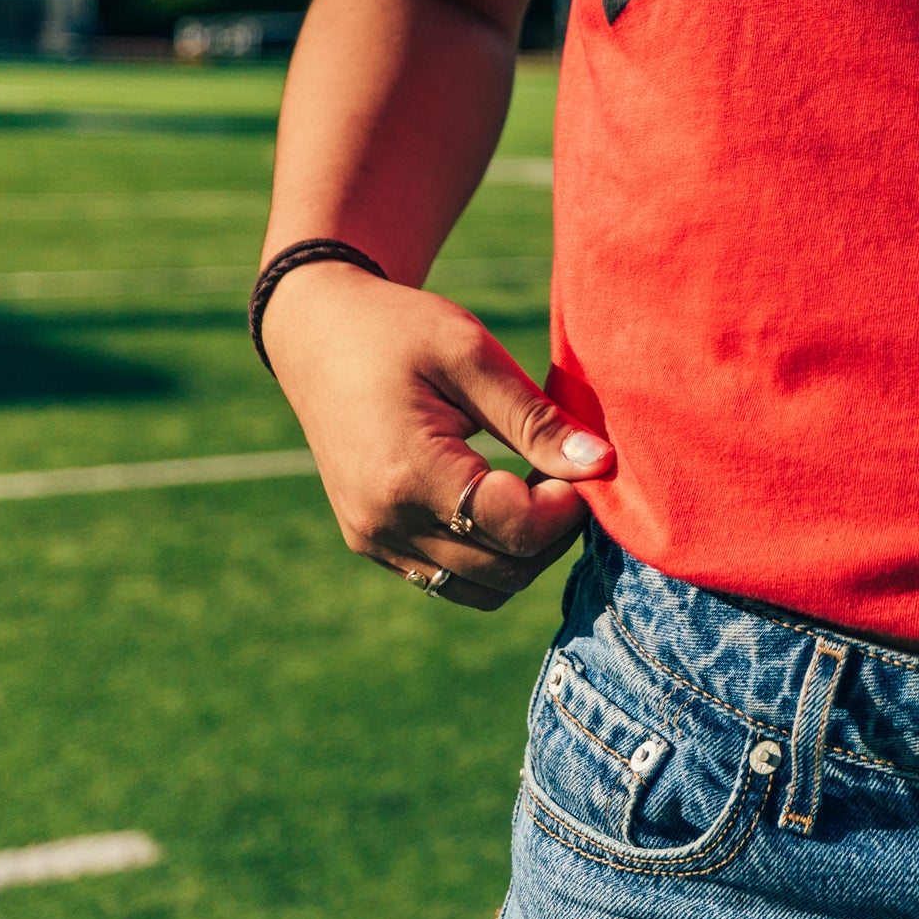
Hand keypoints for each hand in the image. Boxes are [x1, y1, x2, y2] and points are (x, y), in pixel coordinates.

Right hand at [263, 260, 612, 611]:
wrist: (318, 334)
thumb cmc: (398, 330)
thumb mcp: (471, 353)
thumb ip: (535, 418)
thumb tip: (600, 464)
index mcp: (410, 475)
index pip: (518, 531)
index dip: (568, 506)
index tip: (584, 461)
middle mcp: (386, 523)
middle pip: (507, 571)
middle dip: (554, 531)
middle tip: (568, 471)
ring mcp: (375, 540)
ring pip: (482, 589)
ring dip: (524, 550)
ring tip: (536, 486)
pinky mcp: (372, 542)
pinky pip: (449, 578)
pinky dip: (489, 554)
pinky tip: (501, 498)